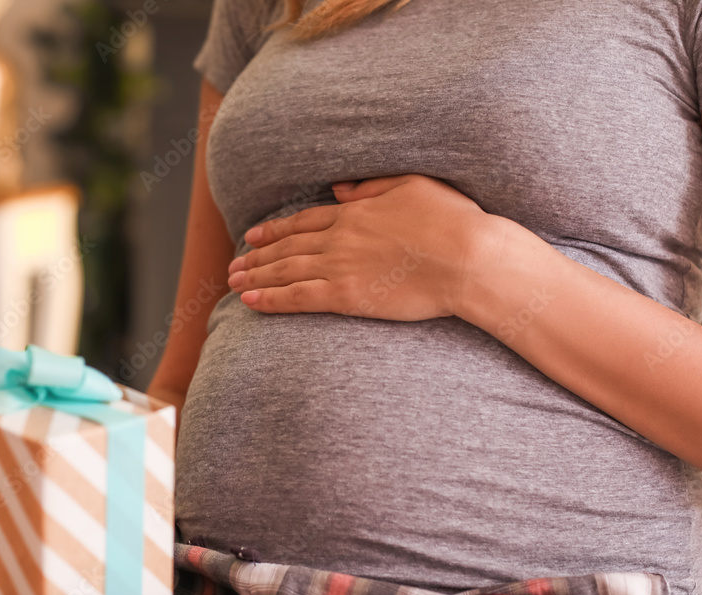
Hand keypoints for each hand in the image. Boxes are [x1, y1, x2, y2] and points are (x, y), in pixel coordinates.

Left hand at [226, 174, 506, 320]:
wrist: (468, 256)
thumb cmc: (452, 221)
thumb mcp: (413, 186)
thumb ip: (373, 187)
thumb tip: (340, 188)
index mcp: (356, 212)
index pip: (305, 222)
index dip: (275, 230)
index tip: (253, 236)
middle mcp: (340, 238)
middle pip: (288, 247)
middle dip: (257, 256)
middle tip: (234, 265)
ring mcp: (340, 266)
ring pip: (286, 271)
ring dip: (256, 277)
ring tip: (233, 282)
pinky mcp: (346, 295)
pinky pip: (298, 298)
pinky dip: (270, 299)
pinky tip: (249, 301)